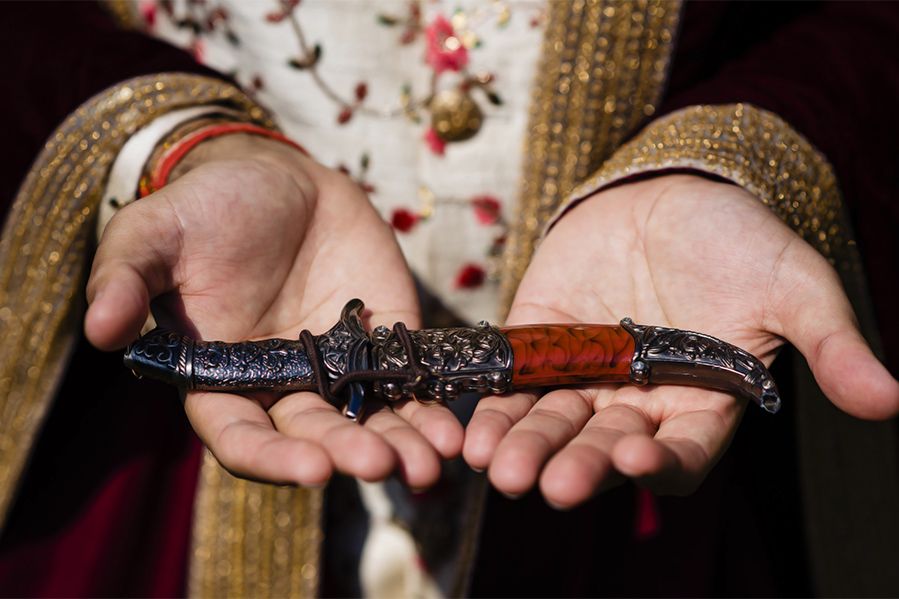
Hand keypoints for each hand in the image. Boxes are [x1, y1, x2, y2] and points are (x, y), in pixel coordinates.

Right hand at [85, 134, 461, 487]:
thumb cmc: (209, 207)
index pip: (240, 436)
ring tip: (432, 462)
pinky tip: (453, 429)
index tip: (310, 469)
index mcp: (221, 377)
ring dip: (400, 447)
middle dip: (347, 455)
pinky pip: (408, 385)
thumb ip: (126, 278)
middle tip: (382, 465)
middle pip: (313, 438)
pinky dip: (430, 409)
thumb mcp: (156, 232)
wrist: (279, 180)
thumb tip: (98, 329)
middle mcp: (281, 385)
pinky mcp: (384, 343)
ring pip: (367, 423)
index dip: (271, 458)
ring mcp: (337, 368)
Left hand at [464, 174, 898, 506]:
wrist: (670, 190)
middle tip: (548, 484)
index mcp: (697, 403)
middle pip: (603, 448)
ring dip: (523, 445)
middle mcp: (635, 402)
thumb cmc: (737, 239)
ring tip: (496, 464)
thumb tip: (890, 399)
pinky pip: (510, 381)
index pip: (679, 453)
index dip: (661, 463)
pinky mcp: (536, 343)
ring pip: (549, 423)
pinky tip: (469, 423)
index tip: (639, 460)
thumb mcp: (791, 284)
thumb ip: (828, 342)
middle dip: (575, 464)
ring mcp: (581, 376)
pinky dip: (491, 402)